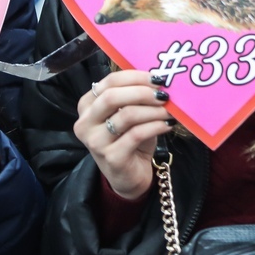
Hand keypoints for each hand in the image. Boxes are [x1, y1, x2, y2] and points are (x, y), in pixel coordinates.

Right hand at [74, 70, 172, 199]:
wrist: (128, 177)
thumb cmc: (129, 141)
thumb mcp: (128, 114)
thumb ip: (135, 97)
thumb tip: (158, 79)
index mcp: (87, 106)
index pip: (109, 82)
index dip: (135, 77)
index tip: (157, 78)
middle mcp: (86, 123)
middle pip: (112, 97)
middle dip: (142, 92)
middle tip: (163, 94)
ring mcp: (95, 142)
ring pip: (127, 116)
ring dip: (153, 110)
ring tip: (169, 110)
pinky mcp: (111, 157)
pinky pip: (137, 134)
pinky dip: (155, 126)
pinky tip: (167, 125)